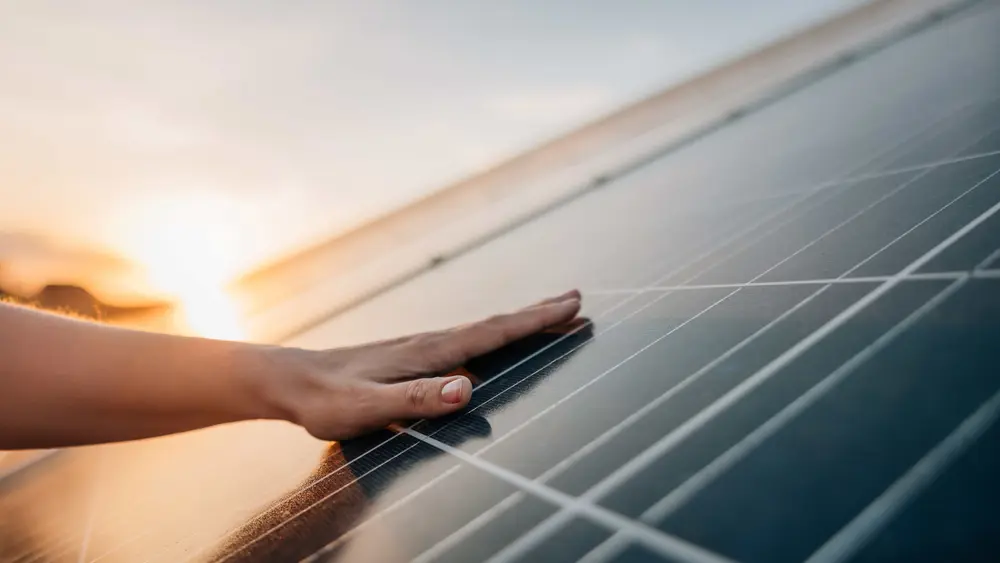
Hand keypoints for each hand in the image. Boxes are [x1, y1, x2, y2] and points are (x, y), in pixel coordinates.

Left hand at [255, 290, 581, 440]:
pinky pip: (465, 342)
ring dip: (519, 322)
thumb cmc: (327, 400)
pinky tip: (491, 342)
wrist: (290, 382)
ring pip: (482, 331)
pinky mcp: (411, 357)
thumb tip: (468, 388)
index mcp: (428, 353)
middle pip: (494, 325)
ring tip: (549, 315)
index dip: (533, 322)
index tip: (570, 306)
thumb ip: (416, 399)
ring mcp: (421, 348)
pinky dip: (492, 336)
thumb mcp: (368, 407)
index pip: (492, 333)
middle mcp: (429, 343)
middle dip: (538, 314)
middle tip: (577, 300)